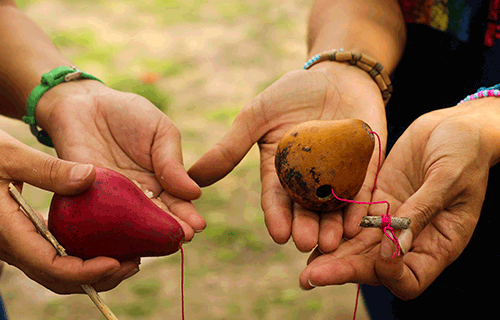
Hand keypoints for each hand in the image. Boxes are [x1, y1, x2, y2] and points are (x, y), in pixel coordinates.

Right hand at [0, 122, 138, 293]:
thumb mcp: (9, 153)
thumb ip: (49, 170)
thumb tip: (91, 177)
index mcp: (6, 230)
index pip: (50, 266)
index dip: (86, 271)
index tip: (117, 261)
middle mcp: (9, 244)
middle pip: (57, 279)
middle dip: (97, 278)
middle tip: (133, 264)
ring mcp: (11, 242)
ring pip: (54, 273)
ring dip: (90, 272)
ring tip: (125, 259)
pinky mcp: (15, 235)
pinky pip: (49, 257)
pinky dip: (77, 258)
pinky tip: (99, 243)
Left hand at [36, 80, 205, 239]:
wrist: (84, 103)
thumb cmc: (128, 114)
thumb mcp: (160, 131)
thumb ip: (173, 160)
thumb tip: (194, 192)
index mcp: (160, 182)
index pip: (176, 204)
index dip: (186, 215)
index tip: (197, 225)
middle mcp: (137, 196)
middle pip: (155, 218)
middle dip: (169, 229)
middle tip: (183, 238)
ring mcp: (111, 198)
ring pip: (130, 221)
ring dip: (144, 233)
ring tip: (159, 241)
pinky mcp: (83, 196)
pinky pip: (98, 214)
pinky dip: (109, 226)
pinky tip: (122, 238)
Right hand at [188, 62, 386, 252]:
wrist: (336, 73)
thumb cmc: (293, 92)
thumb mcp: (256, 116)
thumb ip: (229, 147)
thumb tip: (192, 176)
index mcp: (279, 170)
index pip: (276, 198)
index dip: (277, 216)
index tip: (279, 233)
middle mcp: (308, 179)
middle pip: (305, 209)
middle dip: (305, 228)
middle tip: (305, 243)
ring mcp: (338, 174)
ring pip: (333, 207)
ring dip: (332, 227)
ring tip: (331, 241)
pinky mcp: (366, 166)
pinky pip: (363, 190)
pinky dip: (358, 207)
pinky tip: (356, 223)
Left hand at [299, 98, 498, 298]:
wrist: (454, 125)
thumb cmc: (465, 150)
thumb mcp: (448, 178)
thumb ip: (423, 210)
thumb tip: (396, 245)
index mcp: (439, 243)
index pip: (411, 277)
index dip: (392, 274)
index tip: (378, 257)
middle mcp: (410, 238)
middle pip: (374, 266)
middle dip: (345, 271)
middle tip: (313, 276)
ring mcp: (390, 220)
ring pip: (357, 247)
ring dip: (332, 256)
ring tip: (304, 267)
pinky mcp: (375, 200)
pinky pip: (350, 219)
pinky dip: (331, 228)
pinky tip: (310, 230)